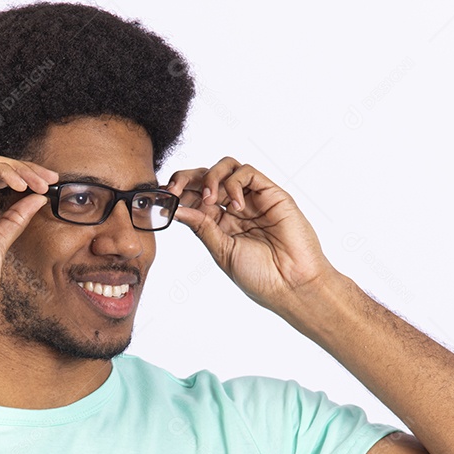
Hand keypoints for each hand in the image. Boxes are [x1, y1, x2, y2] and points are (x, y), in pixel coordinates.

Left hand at [166, 157, 336, 315]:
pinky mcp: (271, 193)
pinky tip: (237, 206)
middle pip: (205, 177)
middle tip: (174, 190)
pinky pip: (247, 173)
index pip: (194, 197)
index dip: (177, 194)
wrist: (292, 285)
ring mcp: (253, 199)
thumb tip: (175, 209)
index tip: (161, 199)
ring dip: (210, 178)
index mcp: (220, 224)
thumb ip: (202, 227)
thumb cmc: (261, 277)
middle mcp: (235, 208)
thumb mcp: (222, 251)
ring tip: (210, 200)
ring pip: (226, 167)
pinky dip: (235, 183)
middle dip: (185, 178)